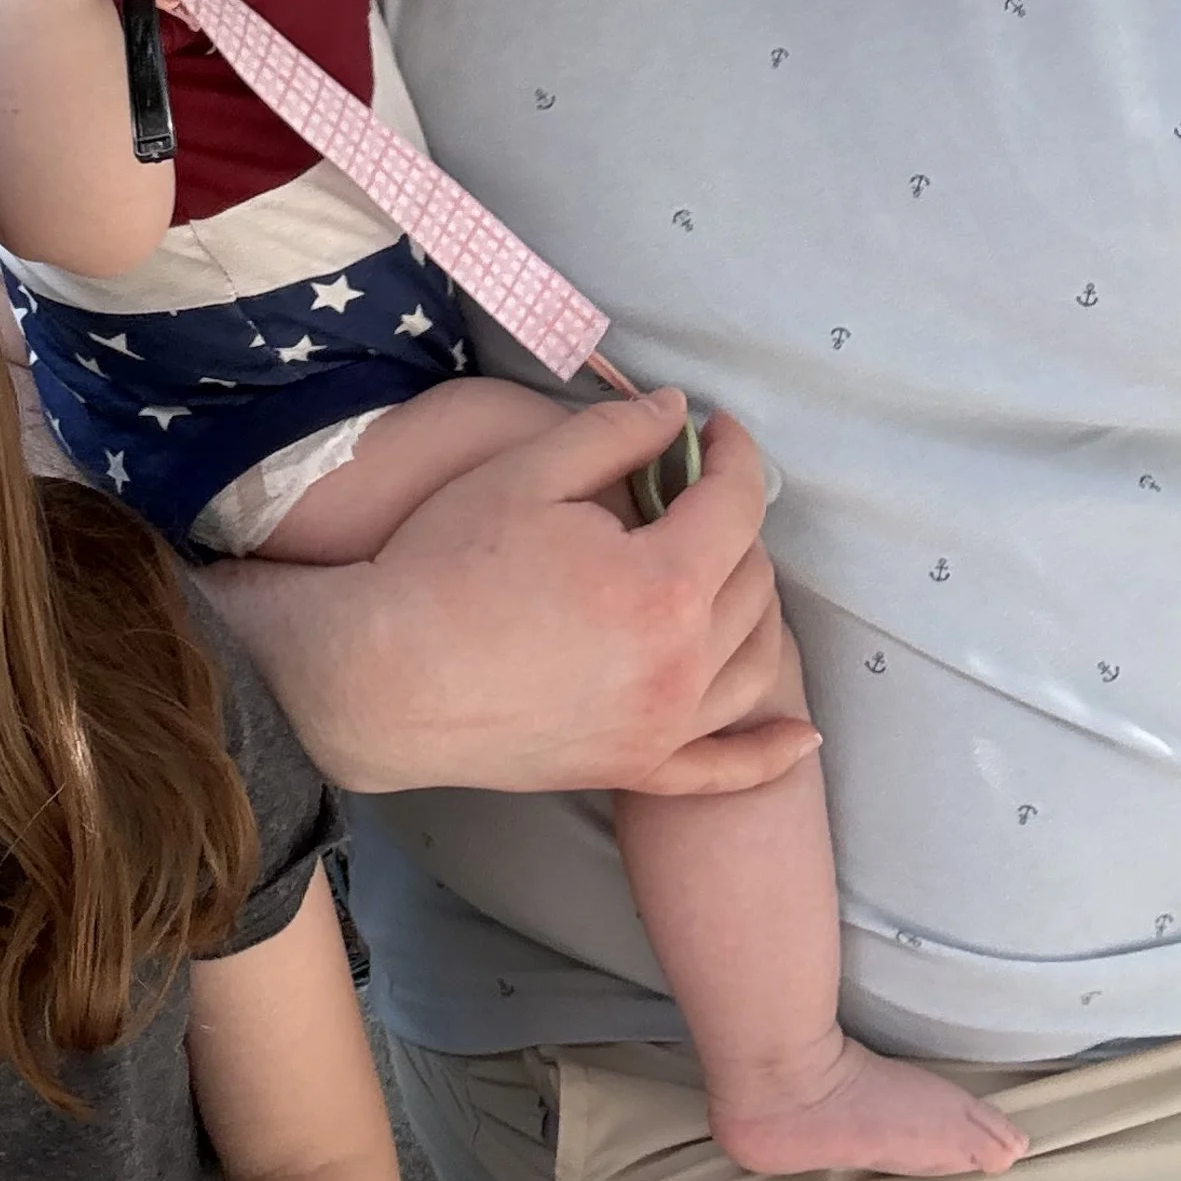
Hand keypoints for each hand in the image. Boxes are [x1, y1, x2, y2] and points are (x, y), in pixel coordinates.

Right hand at [207, 390, 819, 798]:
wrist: (379, 675)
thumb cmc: (444, 565)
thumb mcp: (526, 472)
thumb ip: (613, 434)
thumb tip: (677, 411)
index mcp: (661, 586)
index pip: (734, 506)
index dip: (733, 455)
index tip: (716, 428)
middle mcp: (681, 665)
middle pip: (750, 581)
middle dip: (733, 523)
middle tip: (690, 491)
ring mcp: (663, 728)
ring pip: (756, 663)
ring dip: (753, 607)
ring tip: (719, 569)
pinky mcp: (635, 769)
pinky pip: (728, 769)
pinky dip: (771, 750)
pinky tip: (800, 736)